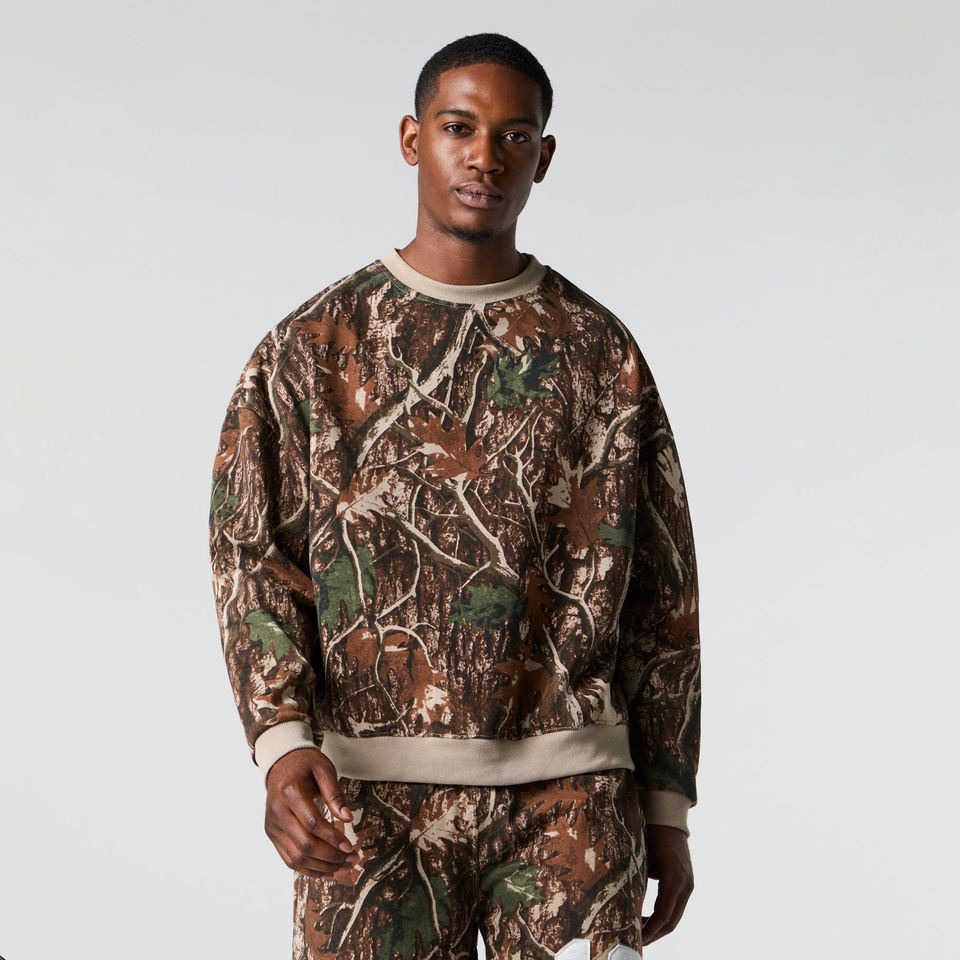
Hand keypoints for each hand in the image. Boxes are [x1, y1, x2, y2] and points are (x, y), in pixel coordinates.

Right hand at [264, 747, 358, 879]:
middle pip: (304, 844)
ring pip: (296, 857)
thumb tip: (348, 818)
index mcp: (289, 792)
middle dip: (330, 856)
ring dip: (321, 867)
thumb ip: (335, 793)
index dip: (332, 838)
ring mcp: (272, 825)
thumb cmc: (305, 764)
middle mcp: (277, 812)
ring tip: (343, 866)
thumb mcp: (323, 769)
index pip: (312, 823)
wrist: (281, 763)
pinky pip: (289, 858)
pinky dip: (308, 869)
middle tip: (352, 858)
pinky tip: (327, 870)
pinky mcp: (272, 834)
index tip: (350, 846)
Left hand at [641, 824, 693, 945]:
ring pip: (675, 916)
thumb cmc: (650, 835)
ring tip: (639, 931)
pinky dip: (663, 916)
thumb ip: (637, 882)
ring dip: (658, 927)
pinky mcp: (686, 883)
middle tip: (636, 942)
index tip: (635, 938)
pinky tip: (647, 918)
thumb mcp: (642, 859)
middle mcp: (685, 885)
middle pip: (671, 922)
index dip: (649, 930)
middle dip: (654, 934)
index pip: (662, 915)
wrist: (668, 819)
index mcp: (673, 879)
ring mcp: (688, 885)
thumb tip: (624, 908)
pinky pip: (675, 906)